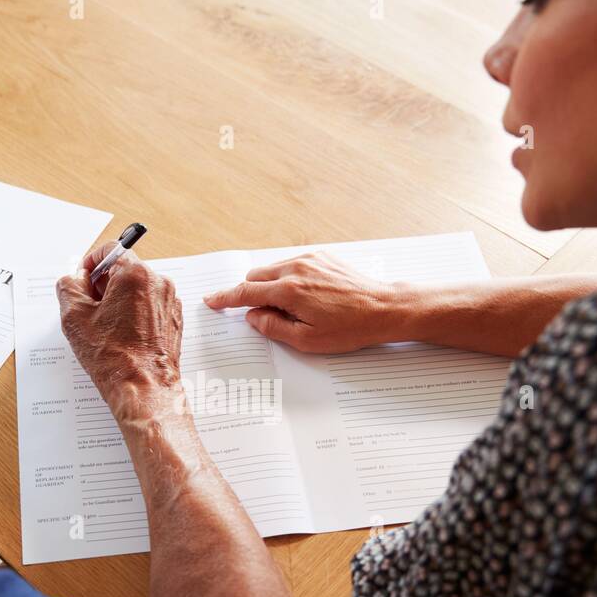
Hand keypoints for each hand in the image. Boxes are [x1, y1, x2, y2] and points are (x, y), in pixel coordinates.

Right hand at [56, 241, 183, 410]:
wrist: (144, 387)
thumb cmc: (114, 357)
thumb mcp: (74, 317)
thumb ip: (68, 286)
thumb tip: (74, 279)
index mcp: (135, 274)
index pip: (110, 249)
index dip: (90, 263)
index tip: (83, 279)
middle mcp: (158, 282)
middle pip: (125, 269)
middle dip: (104, 284)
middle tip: (89, 308)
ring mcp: (170, 301)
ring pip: (138, 289)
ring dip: (119, 300)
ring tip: (106, 327)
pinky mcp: (175, 319)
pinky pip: (150, 305)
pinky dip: (135, 313)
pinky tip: (123, 335)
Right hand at [202, 251, 409, 352]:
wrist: (384, 308)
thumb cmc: (350, 328)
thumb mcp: (307, 340)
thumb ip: (273, 328)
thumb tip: (253, 317)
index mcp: (289, 290)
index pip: (245, 292)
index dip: (225, 298)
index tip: (212, 300)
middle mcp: (296, 268)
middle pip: (256, 276)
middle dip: (251, 294)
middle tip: (265, 316)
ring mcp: (310, 259)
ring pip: (273, 269)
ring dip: (271, 286)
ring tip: (293, 309)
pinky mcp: (322, 256)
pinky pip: (292, 264)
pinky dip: (288, 278)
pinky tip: (307, 297)